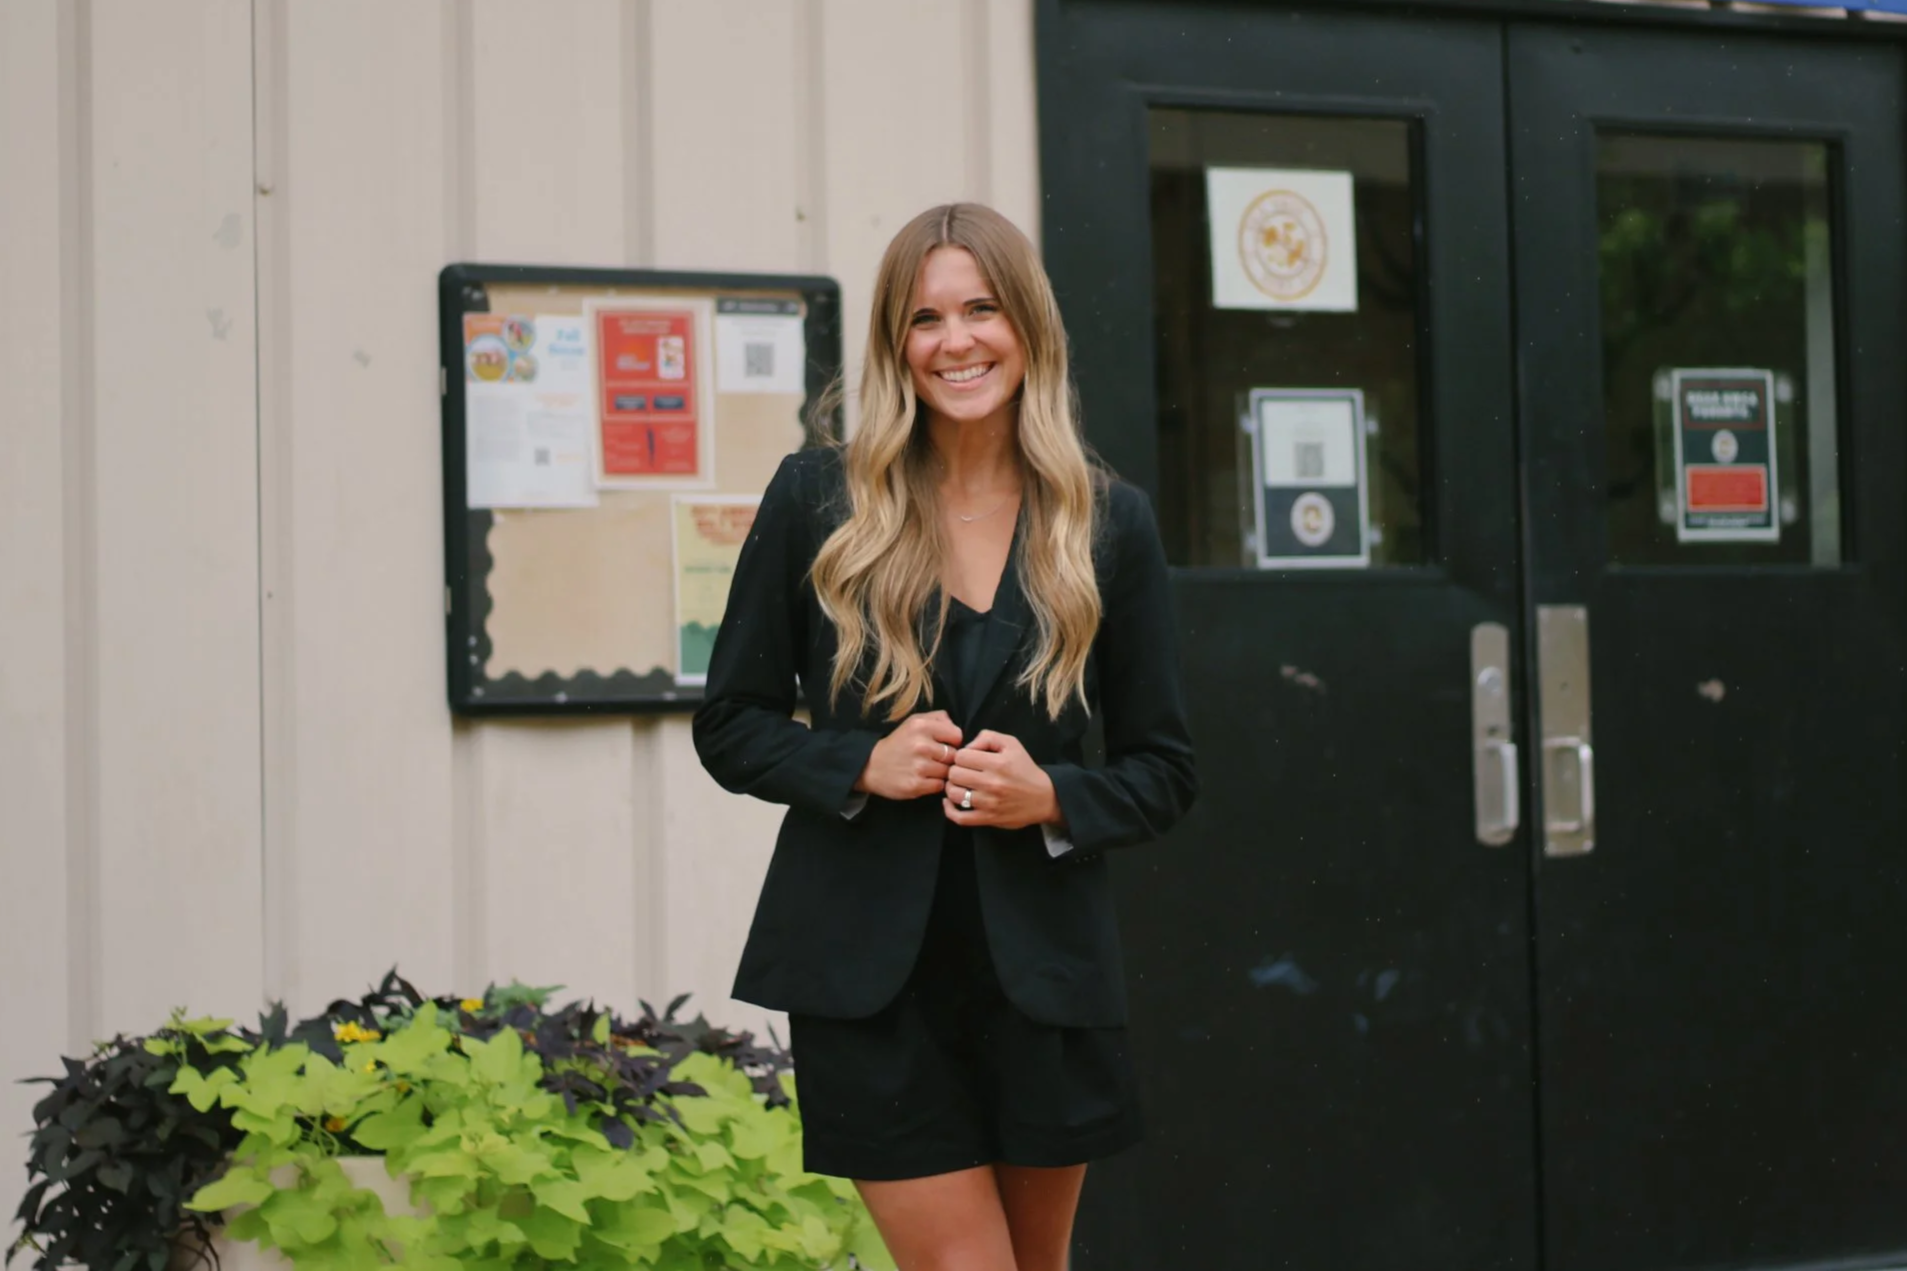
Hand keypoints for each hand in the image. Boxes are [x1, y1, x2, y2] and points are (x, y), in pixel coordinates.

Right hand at [855, 710, 962, 801]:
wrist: (871, 765)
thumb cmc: (899, 743)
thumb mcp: (914, 721)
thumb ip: (938, 718)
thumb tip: (956, 727)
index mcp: (922, 726)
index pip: (957, 735)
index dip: (952, 741)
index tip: (943, 744)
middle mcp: (921, 745)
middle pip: (954, 755)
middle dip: (947, 758)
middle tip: (935, 759)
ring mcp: (919, 767)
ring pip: (948, 771)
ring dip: (941, 772)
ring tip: (929, 769)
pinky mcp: (916, 785)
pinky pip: (940, 785)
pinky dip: (934, 784)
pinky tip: (924, 779)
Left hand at [943, 730, 1061, 830]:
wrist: (1044, 798)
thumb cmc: (1025, 768)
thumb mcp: (1012, 744)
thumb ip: (987, 737)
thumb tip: (967, 746)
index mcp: (997, 763)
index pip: (961, 756)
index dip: (961, 756)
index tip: (968, 760)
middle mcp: (992, 783)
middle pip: (954, 774)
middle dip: (955, 771)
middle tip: (963, 772)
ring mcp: (989, 803)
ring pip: (953, 794)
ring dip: (952, 788)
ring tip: (960, 785)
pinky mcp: (988, 818)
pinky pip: (959, 818)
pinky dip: (949, 810)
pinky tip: (949, 802)